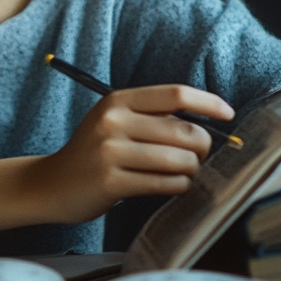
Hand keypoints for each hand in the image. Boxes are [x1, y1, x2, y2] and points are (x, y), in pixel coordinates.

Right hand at [31, 85, 234, 224]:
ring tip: (185, 173)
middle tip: (200, 156)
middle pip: (182, 131)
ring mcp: (110, 152)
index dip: (208, 103)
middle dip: (203, 146)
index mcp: (118, 100)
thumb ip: (152, 117)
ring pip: (177, 160)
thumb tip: (208, 123)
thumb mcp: (115, 121)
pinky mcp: (111, 182)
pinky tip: (173, 185)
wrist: (52, 183)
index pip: (175, 94)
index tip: (228, 115)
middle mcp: (113, 122)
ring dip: (191, 170)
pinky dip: (179, 186)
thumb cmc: (95, 152)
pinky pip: (164, 184)